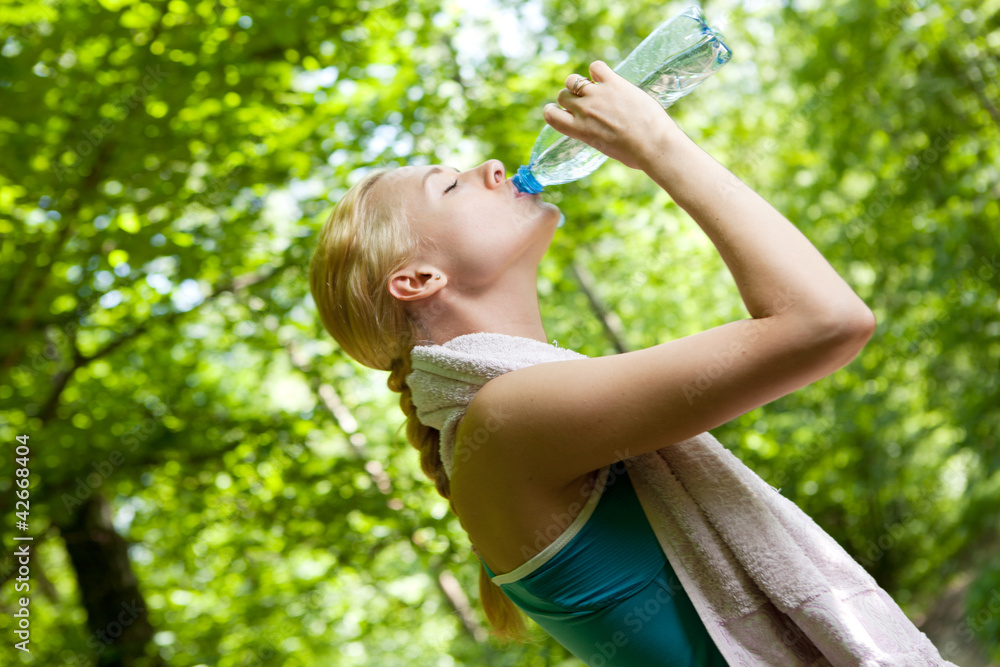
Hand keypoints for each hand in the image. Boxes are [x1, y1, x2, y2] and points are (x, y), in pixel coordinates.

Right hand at [544, 60, 680, 169]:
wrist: (654, 145)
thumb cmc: (633, 153)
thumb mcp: (603, 147)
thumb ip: (591, 132)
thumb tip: (593, 125)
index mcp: (579, 130)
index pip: (550, 115)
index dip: (552, 110)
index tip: (558, 109)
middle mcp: (584, 111)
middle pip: (563, 95)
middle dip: (570, 97)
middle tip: (585, 102)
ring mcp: (598, 95)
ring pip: (573, 80)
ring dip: (579, 83)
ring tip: (592, 87)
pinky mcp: (614, 83)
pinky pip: (596, 67)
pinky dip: (597, 71)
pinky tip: (605, 78)